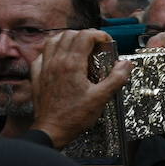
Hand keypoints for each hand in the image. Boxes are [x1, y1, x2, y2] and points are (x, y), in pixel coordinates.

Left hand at [30, 30, 131, 149]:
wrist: (52, 130)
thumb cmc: (74, 117)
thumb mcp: (101, 98)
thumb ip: (116, 78)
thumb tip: (126, 64)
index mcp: (71, 65)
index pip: (84, 36)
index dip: (98, 35)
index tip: (107, 42)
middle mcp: (56, 62)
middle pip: (69, 35)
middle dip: (85, 35)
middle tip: (96, 45)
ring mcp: (44, 68)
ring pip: (53, 41)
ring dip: (67, 39)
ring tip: (79, 47)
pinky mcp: (38, 77)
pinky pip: (41, 55)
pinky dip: (51, 51)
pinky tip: (59, 58)